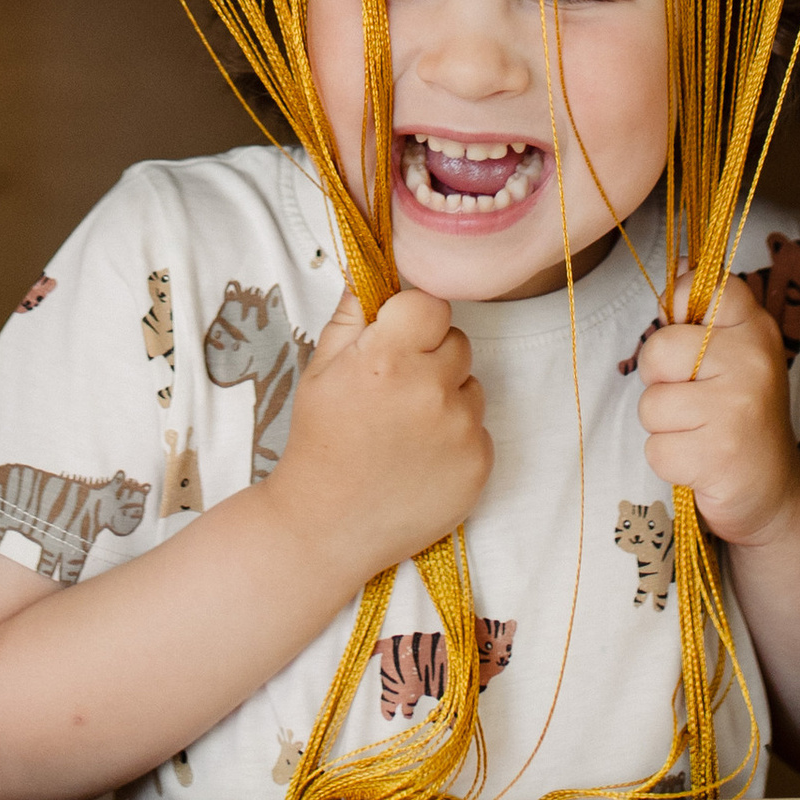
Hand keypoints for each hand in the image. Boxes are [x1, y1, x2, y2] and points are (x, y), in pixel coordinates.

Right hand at [264, 288, 491, 590]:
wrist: (326, 525)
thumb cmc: (319, 442)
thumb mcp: (320, 370)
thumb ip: (352, 317)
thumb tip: (371, 274)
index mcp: (388, 357)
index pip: (432, 304)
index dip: (414, 319)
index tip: (398, 340)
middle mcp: (431, 388)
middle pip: (457, 342)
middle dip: (432, 356)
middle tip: (397, 390)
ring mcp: (460, 429)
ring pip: (472, 386)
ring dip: (448, 397)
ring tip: (407, 430)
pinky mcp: (479, 464)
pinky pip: (480, 429)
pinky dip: (457, 438)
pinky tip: (421, 458)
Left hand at [638, 283, 799, 550]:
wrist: (774, 490)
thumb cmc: (736, 413)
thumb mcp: (731, 354)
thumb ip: (703, 315)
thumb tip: (678, 266)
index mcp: (755, 329)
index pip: (703, 287)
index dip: (680, 308)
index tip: (693, 337)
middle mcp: (752, 361)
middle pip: (657, 351)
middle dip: (661, 382)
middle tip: (696, 400)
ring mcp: (737, 409)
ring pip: (651, 405)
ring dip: (664, 427)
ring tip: (700, 433)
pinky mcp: (719, 455)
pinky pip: (655, 449)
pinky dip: (669, 461)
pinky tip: (701, 462)